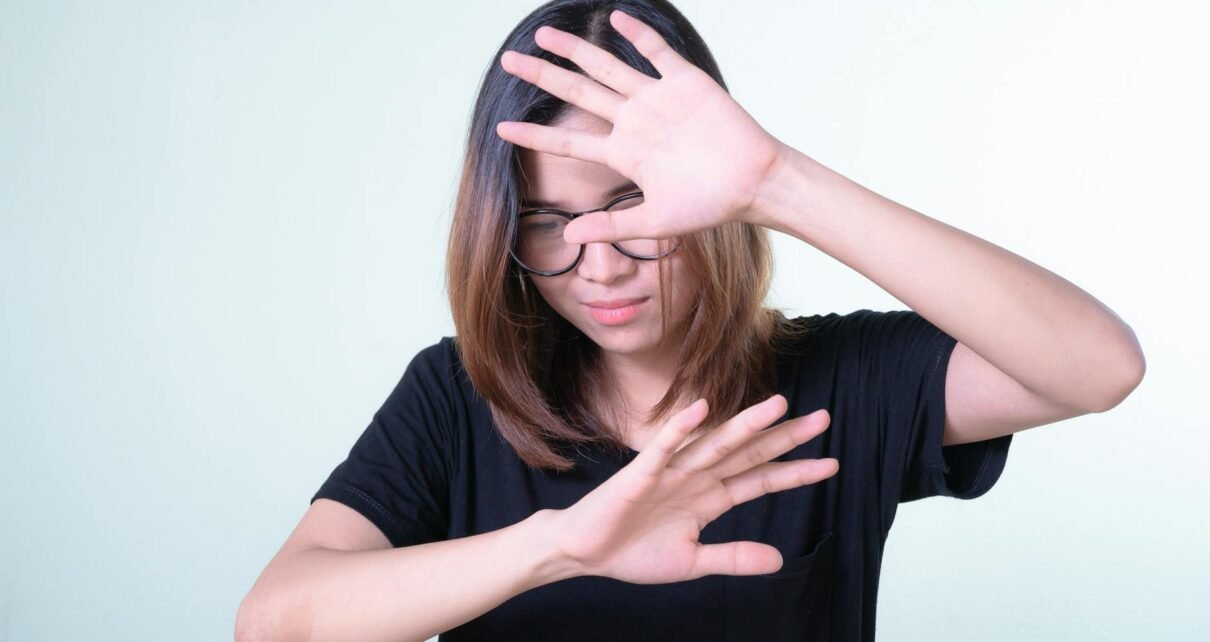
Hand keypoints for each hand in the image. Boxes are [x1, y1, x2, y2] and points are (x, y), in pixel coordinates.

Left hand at [495, 9, 786, 244]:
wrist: (753, 184)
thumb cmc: (709, 205)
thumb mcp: (654, 221)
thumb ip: (611, 226)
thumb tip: (568, 237)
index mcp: (623, 154)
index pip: (569, 141)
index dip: (535, 135)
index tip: (502, 129)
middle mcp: (633, 122)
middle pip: (577, 94)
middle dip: (542, 76)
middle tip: (508, 62)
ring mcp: (657, 99)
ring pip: (606, 67)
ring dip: (576, 50)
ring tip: (544, 34)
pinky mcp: (685, 83)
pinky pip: (656, 53)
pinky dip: (636, 35)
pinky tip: (615, 18)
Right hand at [548, 395, 837, 582]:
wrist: (583, 553)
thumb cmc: (631, 552)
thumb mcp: (693, 562)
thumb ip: (734, 558)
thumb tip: (779, 560)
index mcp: (708, 499)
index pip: (759, 481)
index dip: (794, 472)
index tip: (831, 464)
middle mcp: (695, 479)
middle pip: (747, 454)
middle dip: (784, 438)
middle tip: (824, 418)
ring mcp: (669, 474)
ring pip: (715, 445)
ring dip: (745, 425)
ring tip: (778, 406)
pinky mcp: (639, 475)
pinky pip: (662, 449)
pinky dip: (681, 429)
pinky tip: (702, 409)